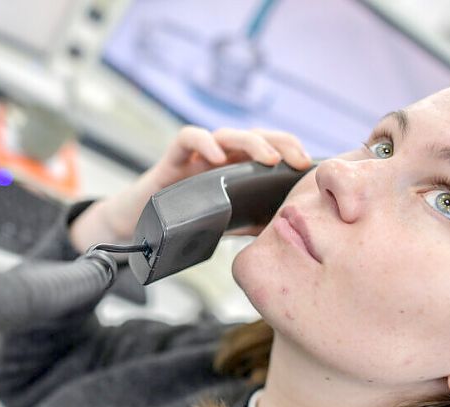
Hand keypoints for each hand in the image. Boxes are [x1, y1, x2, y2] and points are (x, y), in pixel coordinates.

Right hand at [69, 127, 312, 251]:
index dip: (290, 151)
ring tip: (267, 160)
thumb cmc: (185, 220)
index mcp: (237, 167)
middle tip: (296, 160)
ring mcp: (197, 155)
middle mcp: (220, 156)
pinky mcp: (173, 158)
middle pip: (255, 136)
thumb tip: (283, 229)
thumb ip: (251, 221)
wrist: (142, 227)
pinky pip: (189, 138)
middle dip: (280, 143)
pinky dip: (204, 143)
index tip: (308, 167)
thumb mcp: (225, 222)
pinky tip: (217, 157)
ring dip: (252, 142)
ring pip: (228, 134)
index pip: (269, 148)